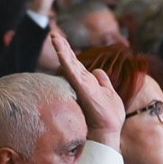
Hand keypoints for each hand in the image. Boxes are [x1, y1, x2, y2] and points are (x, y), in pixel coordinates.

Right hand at [51, 31, 124, 145]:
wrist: (108, 130)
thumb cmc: (108, 115)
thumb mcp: (109, 92)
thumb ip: (103, 80)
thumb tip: (97, 70)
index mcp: (88, 82)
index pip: (77, 64)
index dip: (69, 52)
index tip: (61, 40)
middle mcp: (82, 82)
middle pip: (71, 61)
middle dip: (63, 47)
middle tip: (53, 34)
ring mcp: (81, 84)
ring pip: (70, 63)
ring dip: (62, 49)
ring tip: (54, 37)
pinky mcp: (83, 87)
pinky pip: (73, 71)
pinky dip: (66, 60)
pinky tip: (62, 51)